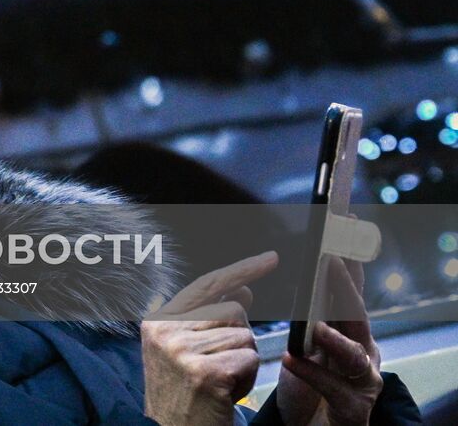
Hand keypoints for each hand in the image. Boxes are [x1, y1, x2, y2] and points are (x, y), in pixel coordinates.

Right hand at [141, 251, 277, 425]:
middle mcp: (164, 331)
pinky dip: (247, 378)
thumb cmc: (185, 395)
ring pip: (244, 336)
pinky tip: (226, 393)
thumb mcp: (185, 352)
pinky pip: (250, 358)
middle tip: (218, 367)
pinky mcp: (205, 372)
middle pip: (233, 310)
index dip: (242, 270)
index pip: (206, 285)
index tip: (272, 258)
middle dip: (238, 338)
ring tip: (220, 382)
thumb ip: (208, 319)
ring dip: (244, 361)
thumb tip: (243, 290)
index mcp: (157, 321)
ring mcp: (182, 351)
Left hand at [276, 257, 381, 425]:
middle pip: (357, 312)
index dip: (347, 255)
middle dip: (346, 283)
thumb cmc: (311, 384)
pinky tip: (290, 358)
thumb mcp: (306, 345)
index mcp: (349, 330)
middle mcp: (363, 349)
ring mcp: (363, 379)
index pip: (349, 287)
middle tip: (330, 258)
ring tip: (316, 325)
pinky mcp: (354, 407)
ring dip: (335, 337)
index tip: (343, 220)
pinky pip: (335, 388)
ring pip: (354, 354)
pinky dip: (313, 372)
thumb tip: (264, 276)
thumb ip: (303, 316)